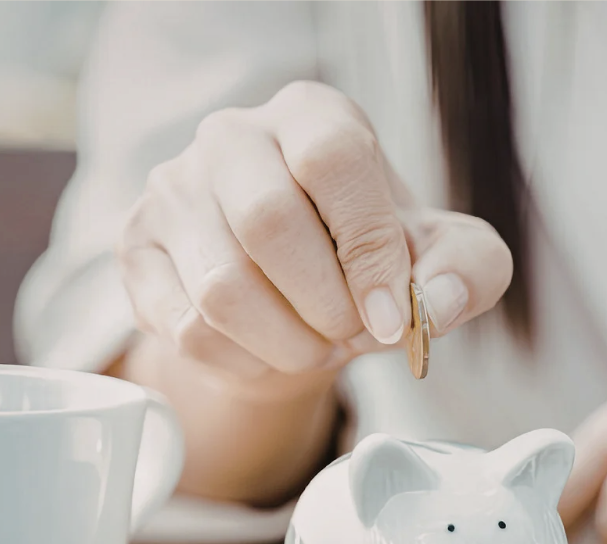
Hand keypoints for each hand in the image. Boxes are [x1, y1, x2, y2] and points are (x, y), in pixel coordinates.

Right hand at [118, 81, 511, 385]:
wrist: (299, 302)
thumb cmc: (373, 267)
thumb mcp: (444, 261)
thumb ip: (468, 271)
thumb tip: (435, 301)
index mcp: (313, 117)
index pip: (333, 161)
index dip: (369, 248)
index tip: (391, 317)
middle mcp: (232, 136)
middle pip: (268, 222)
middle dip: (325, 305)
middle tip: (351, 334)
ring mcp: (173, 190)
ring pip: (222, 288)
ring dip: (288, 344)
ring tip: (316, 346)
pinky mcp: (138, 251)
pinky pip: (188, 330)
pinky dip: (246, 363)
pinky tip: (270, 351)